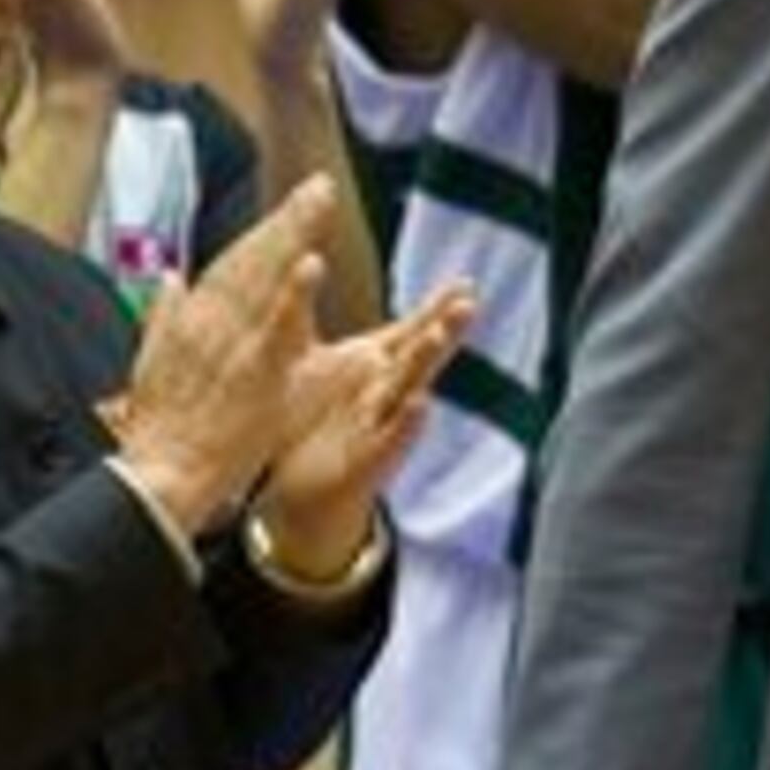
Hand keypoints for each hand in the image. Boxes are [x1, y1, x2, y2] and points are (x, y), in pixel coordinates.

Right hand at [109, 177, 339, 533]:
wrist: (162, 472)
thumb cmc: (165, 422)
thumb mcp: (156, 359)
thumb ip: (166, 315)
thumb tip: (171, 276)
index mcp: (196, 318)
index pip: (236, 262)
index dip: (268, 229)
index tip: (300, 200)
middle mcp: (212, 322)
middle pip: (252, 259)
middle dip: (288, 220)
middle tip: (322, 185)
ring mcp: (230, 344)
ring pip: (263, 281)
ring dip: (290, 239)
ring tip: (318, 202)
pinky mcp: (250, 372)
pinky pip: (276, 328)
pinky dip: (292, 296)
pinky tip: (313, 265)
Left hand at [250, 279, 475, 570]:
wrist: (305, 497)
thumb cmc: (314, 427)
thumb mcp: (308, 369)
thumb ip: (305, 319)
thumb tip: (303, 273)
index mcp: (374, 372)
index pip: (411, 335)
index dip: (437, 310)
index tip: (466, 284)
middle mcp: (385, 396)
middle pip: (418, 357)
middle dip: (443, 329)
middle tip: (467, 303)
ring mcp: (379, 428)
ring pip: (406, 391)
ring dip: (422, 365)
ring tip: (438, 335)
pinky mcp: (366, 462)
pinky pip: (390, 440)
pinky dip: (406, 423)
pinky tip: (421, 402)